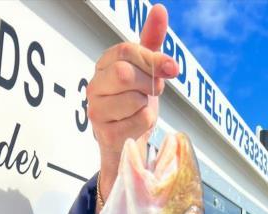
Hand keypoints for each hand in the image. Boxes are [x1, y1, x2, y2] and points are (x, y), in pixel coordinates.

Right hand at [86, 3, 178, 200]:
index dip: (152, 58)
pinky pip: (138, 121)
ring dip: (147, 106)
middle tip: (152, 92)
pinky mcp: (105, 134)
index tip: (171, 68)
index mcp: (105, 64)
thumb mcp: (145, 71)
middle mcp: (95, 85)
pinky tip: (135, 126)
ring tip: (140, 110)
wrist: (127, 145)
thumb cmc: (134, 104)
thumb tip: (160, 10)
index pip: (127, 51)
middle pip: (126, 73)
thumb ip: (151, 43)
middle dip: (149, 83)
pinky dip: (145, 124)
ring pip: (134, 99)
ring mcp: (97, 110)